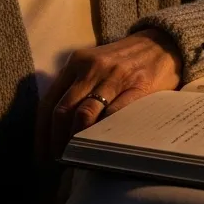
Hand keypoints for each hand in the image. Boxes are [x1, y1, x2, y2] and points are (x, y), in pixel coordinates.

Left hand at [37, 28, 183, 161]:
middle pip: (63, 111)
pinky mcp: (137, 85)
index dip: (42, 133)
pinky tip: (102, 148)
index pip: (49, 102)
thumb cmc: (124, 60)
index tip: (41, 156)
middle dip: (57, 141)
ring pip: (85, 114)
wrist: (162, 42)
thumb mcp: (94, 65)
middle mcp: (91, 68)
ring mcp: (114, 76)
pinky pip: (115, 113)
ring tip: (77, 159)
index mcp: (76, 63)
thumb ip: (77, 87)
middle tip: (59, 162)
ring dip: (78, 141)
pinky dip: (105, 133)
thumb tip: (58, 128)